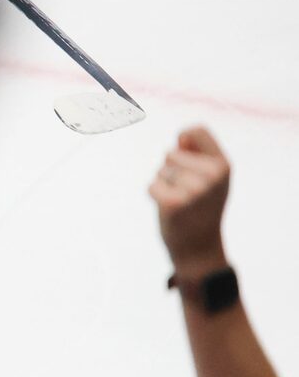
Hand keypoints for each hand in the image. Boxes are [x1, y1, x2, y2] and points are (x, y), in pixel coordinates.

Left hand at [150, 126, 231, 274]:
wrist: (200, 246)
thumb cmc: (201, 206)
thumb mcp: (210, 178)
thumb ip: (197, 153)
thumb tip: (182, 136)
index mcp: (224, 165)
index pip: (197, 130)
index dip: (184, 137)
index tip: (186, 152)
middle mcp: (213, 175)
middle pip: (170, 153)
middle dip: (171, 171)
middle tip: (188, 193)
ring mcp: (195, 189)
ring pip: (161, 170)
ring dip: (164, 184)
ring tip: (182, 201)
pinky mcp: (174, 202)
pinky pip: (151, 185)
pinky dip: (154, 195)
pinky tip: (170, 209)